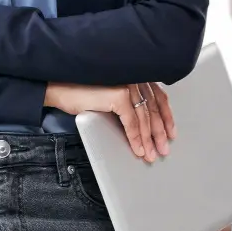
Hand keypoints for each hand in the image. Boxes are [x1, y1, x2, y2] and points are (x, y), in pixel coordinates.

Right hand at [43, 81, 174, 161]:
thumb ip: (128, 101)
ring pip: (144, 119)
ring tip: (151, 154)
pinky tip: (139, 149)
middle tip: (163, 149)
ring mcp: (128, 86)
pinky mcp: (119, 95)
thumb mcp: (111, 95)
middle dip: (159, 133)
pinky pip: (132, 123)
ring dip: (149, 140)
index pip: (158, 98)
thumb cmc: (82, 91)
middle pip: (154, 109)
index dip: (166, 117)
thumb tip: (144, 124)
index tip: (170, 132)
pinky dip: (136, 139)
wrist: (61, 88)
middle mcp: (135, 78)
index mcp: (136, 76)